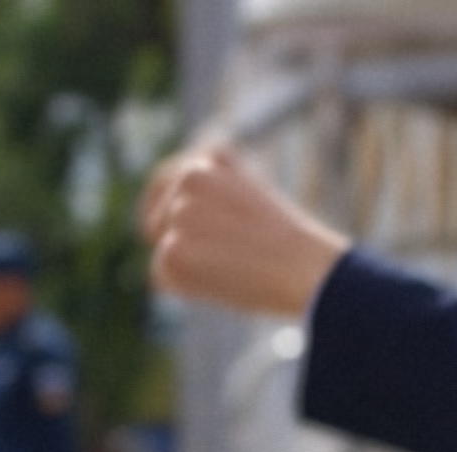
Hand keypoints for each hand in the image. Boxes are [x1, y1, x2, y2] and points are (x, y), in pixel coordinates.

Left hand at [141, 140, 348, 317]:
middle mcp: (191, 175)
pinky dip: (185, 288)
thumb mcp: (249, 203)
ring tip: (230, 271)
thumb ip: (213, 200)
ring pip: (162, 250)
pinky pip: (160, 277)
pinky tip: (221, 283)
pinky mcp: (172, 248)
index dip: (158, 209)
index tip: (153, 231)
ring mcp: (179, 210)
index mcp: (213, 156)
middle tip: (215, 263)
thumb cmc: (288, 247)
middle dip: (175, 245)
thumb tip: (172, 222)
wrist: (304, 268)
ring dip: (187, 269)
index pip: (165, 181)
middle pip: (157, 221)